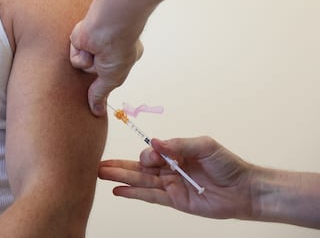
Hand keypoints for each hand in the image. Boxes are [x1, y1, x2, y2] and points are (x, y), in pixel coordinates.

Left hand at [69, 19, 142, 115]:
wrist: (108, 27)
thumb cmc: (119, 48)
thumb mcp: (112, 78)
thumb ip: (100, 93)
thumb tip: (97, 111)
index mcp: (121, 56)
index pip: (107, 75)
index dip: (103, 82)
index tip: (102, 87)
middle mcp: (105, 51)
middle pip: (92, 72)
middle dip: (92, 74)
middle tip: (97, 68)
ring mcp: (92, 45)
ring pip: (82, 67)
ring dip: (88, 64)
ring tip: (97, 54)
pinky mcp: (79, 40)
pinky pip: (74, 58)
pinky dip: (80, 56)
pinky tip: (88, 47)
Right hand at [98, 136, 255, 220]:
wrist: (246, 190)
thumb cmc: (228, 164)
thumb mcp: (205, 145)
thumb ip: (179, 144)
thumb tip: (157, 142)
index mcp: (175, 152)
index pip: (152, 152)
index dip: (148, 153)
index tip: (154, 155)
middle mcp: (170, 169)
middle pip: (139, 166)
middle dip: (119, 165)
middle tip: (98, 163)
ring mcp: (171, 185)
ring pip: (140, 181)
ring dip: (120, 178)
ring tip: (100, 174)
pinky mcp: (175, 201)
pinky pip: (150, 196)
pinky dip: (133, 194)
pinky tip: (118, 191)